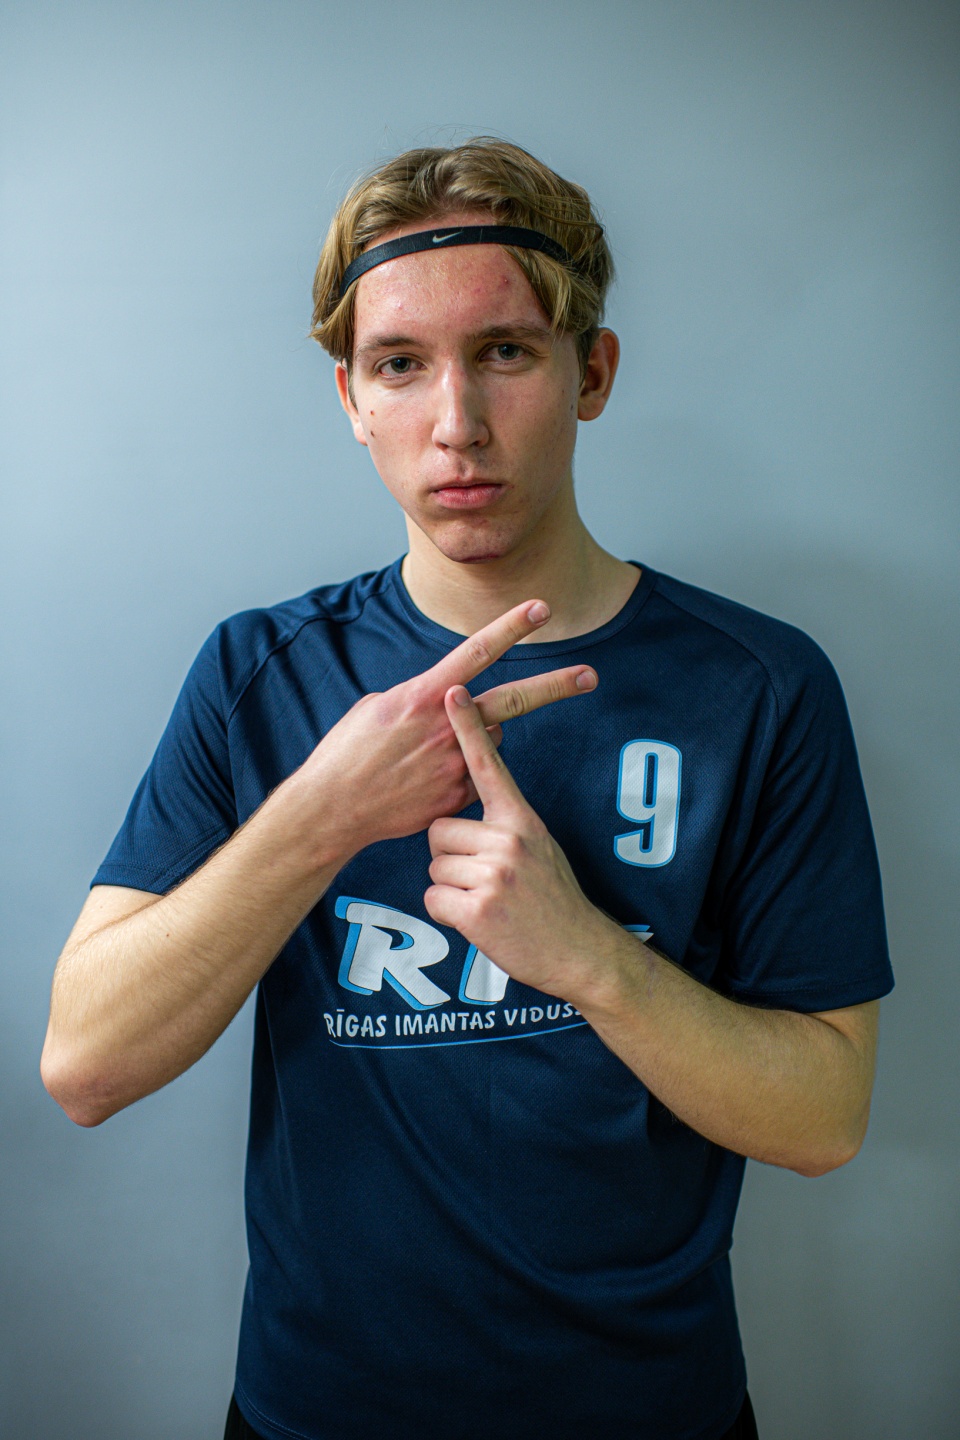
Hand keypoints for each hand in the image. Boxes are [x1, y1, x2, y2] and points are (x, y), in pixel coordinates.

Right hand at [304, 601, 597, 857]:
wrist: (335, 808)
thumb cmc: (347, 752)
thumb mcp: (377, 707)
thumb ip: (419, 697)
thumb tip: (447, 699)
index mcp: (423, 695)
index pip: (477, 651)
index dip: (511, 628)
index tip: (541, 609)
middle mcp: (447, 726)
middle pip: (514, 700)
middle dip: (556, 686)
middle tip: (590, 676)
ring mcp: (456, 763)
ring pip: (489, 741)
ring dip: (473, 741)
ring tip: (428, 756)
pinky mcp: (457, 795)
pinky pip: (475, 777)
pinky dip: (459, 774)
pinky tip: (426, 782)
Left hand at [423, 684, 620, 1001]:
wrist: (578, 949)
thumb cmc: (552, 899)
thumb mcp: (540, 847)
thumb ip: (507, 824)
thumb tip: (471, 803)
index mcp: (522, 820)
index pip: (489, 767)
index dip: (468, 728)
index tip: (452, 693)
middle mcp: (509, 840)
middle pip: (438, 830)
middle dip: (449, 856)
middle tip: (481, 879)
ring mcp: (495, 874)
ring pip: (434, 866)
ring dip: (449, 888)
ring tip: (486, 900)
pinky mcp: (479, 909)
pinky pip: (433, 899)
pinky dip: (448, 914)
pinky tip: (478, 921)